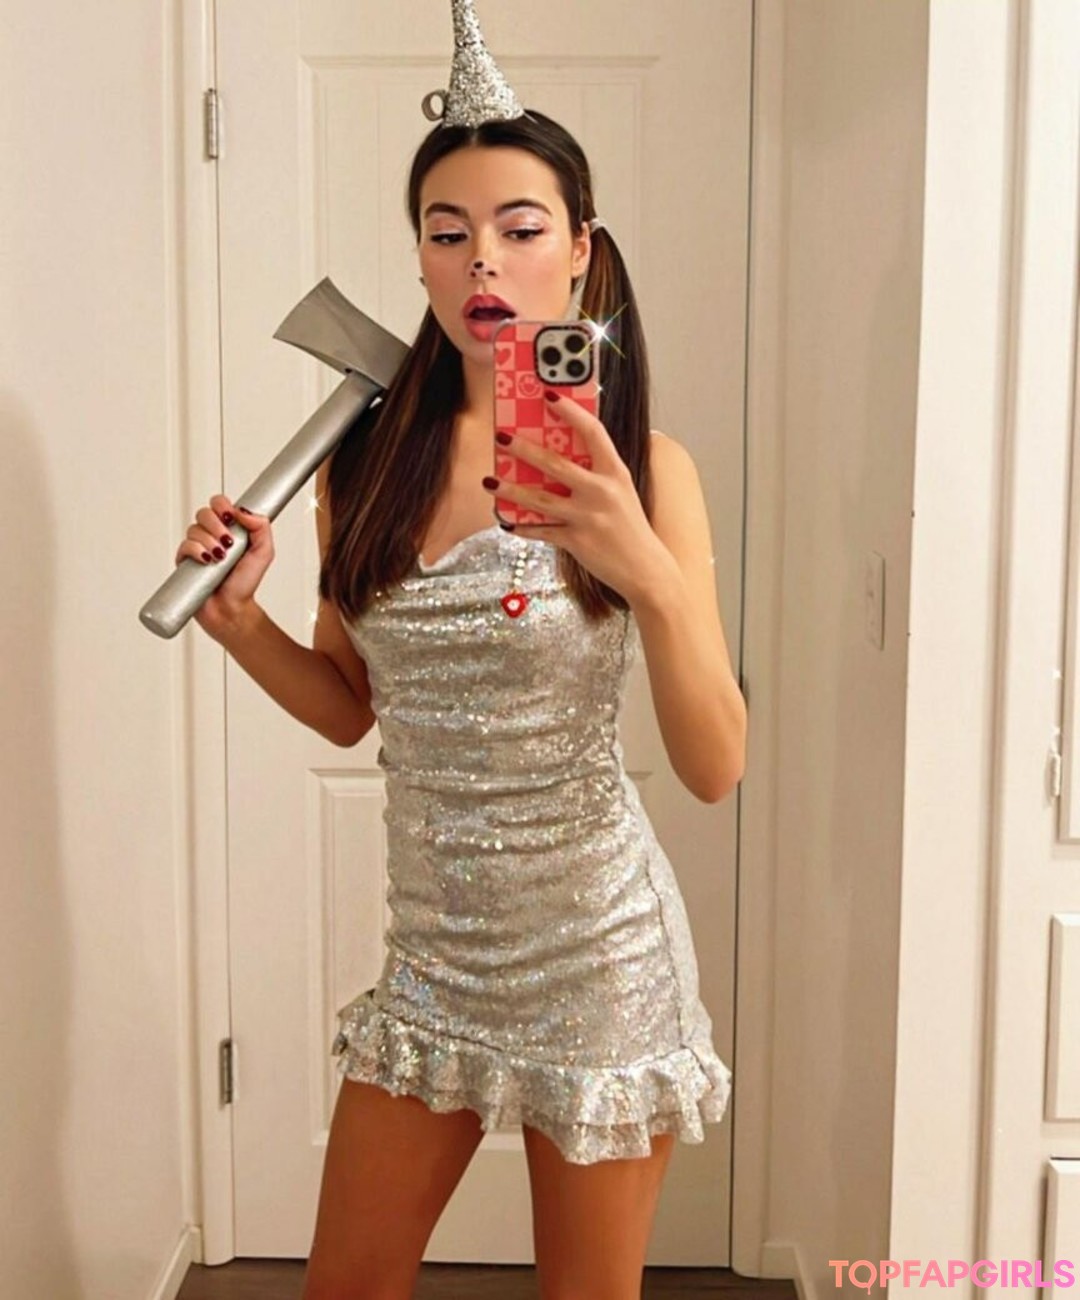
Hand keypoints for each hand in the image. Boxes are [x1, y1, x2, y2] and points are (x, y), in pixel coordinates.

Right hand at [173, 493, 274, 640]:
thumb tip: (242, 510)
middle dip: (217, 526)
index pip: (219, 504)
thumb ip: (261, 527)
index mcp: (229, 529)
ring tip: (220, 559)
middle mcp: (211, 535)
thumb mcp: (263, 552)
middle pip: (204, 512)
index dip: (222, 505)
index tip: (230, 516)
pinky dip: (196, 551)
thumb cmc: (245, 583)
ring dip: (210, 542)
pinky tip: (207, 561)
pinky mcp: (185, 561)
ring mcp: (196, 547)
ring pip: (194, 528)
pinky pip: (184, 545)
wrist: (231, 608)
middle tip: (228, 543)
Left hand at [484, 390, 667, 602]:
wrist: (646, 569)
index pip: (593, 432)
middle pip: (556, 464)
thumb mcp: (621, 492)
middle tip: (501, 437)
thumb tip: (557, 457)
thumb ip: (596, 473)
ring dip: (511, 490)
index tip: (548, 395)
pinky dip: (522, 527)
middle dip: (524, 449)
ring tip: (490, 481)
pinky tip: (506, 520)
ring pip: (540, 500)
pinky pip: (542, 531)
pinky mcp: (577, 542)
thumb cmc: (630, 527)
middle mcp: (602, 492)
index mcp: (616, 472)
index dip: (570, 412)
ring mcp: (588, 518)